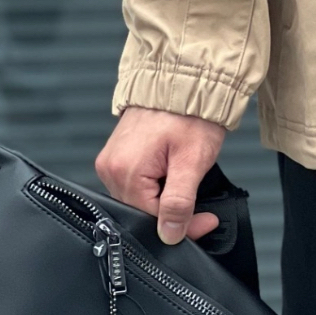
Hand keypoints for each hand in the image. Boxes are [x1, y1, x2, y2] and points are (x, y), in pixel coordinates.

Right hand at [95, 105, 227, 245]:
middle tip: (201, 207)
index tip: (205, 221)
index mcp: (124, 170)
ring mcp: (112, 160)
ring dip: (164, 197)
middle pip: (141, 210)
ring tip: (185, 178)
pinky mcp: (118, 154)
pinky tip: (171, 172)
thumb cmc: (190, 113)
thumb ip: (179, 201)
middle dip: (173, 212)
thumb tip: (170, 234)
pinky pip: (136, 182)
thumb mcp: (192, 161)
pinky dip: (157, 184)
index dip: (181, 224)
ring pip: (139, 198)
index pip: (150, 218)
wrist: (186, 81)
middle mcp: (110, 166)